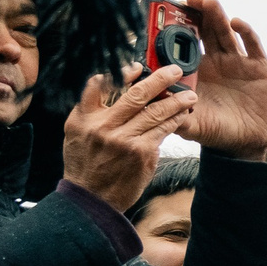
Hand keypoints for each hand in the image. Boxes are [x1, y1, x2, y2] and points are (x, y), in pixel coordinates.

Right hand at [62, 63, 193, 211]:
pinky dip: (175, 119)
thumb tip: (116, 84)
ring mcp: (124, 140)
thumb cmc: (85, 163)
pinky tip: (184, 114)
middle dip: (159, 79)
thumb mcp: (76, 133)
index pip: (99, 86)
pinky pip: (164, 129)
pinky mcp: (142, 152)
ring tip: (190, 94)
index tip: (139, 67)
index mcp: (83, 118)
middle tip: (174, 70)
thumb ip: (91, 110)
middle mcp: (103, 127)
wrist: (91, 198)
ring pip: (155, 111)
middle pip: (135, 95)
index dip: (121, 72)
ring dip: (176, 100)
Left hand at [178, 0, 266, 158]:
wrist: (246, 142)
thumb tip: (152, 106)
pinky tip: (236, 22)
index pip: (185, 44)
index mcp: (196, 71)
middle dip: (198, 14)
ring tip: (208, 2)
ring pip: (226, 33)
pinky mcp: (258, 66)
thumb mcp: (189, 126)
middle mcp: (215, 61)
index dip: (178, 28)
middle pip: (206, 31)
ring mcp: (237, 62)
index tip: (166, 14)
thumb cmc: (215, 131)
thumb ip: (172, 116)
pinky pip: (252, 45)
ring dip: (217, 16)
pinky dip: (245, 32)